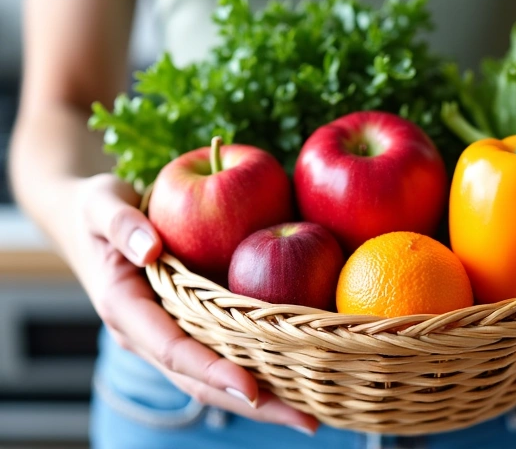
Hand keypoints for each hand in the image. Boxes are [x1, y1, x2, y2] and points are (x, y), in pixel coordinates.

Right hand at [65, 174, 318, 433]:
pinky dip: (259, 369)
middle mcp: (149, 335)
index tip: (252, 389)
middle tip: (306, 421)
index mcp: (126, 310)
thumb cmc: (99, 208)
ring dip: (263, 400)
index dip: (213, 371)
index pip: (174, 350)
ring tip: (312, 414)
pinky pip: (225, 354)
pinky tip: (299, 375)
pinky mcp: (189, 327)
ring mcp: (170, 335)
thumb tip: (149, 250)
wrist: (94, 221)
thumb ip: (120, 223)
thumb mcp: (100, 202)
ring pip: (215, 379)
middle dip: (254, 405)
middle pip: (202, 381)